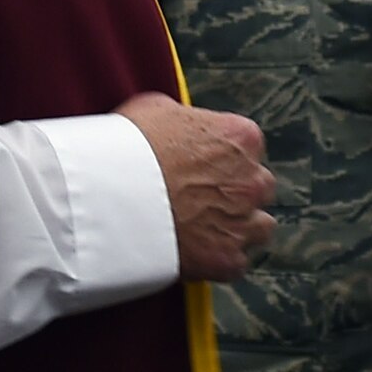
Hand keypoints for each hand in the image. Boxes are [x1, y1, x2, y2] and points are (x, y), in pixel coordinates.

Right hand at [117, 93, 274, 281]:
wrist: (112, 198)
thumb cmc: (131, 149)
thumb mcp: (156, 109)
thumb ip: (184, 118)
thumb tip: (178, 123)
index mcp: (241, 138)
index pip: (249, 148)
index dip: (224, 159)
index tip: (205, 166)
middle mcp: (252, 179)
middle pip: (258, 187)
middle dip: (237, 192)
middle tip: (204, 197)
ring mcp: (243, 222)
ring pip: (259, 226)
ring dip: (239, 226)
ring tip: (206, 228)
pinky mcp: (228, 258)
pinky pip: (238, 262)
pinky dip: (221, 259)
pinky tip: (199, 252)